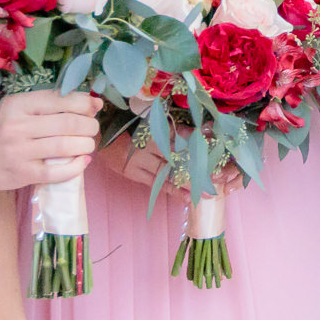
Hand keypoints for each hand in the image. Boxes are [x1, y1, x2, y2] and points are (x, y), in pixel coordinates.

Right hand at [0, 91, 100, 190]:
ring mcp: (19, 152)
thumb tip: (93, 103)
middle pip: (69, 123)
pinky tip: (82, 161)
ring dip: (86, 144)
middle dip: (89, 125)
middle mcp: (18, 127)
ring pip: (65, 146)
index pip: (61, 99)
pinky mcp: (22, 174)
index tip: (93, 108)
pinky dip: (76, 167)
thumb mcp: (14, 108)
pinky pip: (57, 172)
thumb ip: (49, 103)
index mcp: (17, 104)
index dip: (85, 103)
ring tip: (87, 144)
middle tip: (91, 128)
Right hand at [96, 133, 241, 201]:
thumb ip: (173, 128)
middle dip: (200, 168)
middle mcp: (147, 146)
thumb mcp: (150, 121)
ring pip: (169, 174)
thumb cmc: (127, 126)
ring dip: (190, 184)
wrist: (98, 136)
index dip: (198, 143)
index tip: (216, 147)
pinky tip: (187, 198)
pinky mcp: (133, 174)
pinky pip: (156, 185)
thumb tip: (200, 131)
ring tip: (209, 193)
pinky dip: (173, 191)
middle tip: (221, 176)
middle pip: (178, 158)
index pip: (180, 137)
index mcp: (152, 129)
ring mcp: (139, 162)